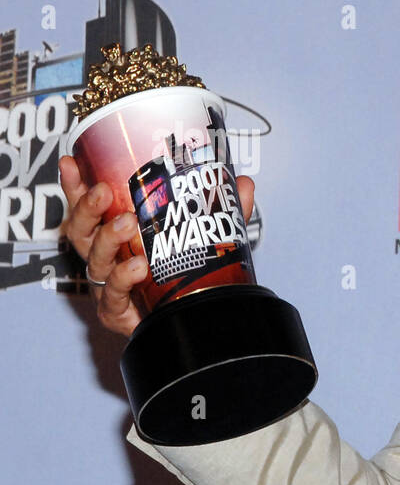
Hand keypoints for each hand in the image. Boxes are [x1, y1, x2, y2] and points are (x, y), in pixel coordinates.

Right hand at [58, 155, 255, 337]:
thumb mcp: (205, 238)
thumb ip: (222, 212)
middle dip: (87, 209)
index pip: (90, 208)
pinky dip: (123, 278)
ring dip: (107, 238)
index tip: (70, 162)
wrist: (192, 322)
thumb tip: (244, 183)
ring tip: (126, 224)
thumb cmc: (186, 277)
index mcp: (116, 236)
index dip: (76, 186)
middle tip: (103, 192)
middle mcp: (106, 259)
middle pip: (81, 231)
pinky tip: (137, 267)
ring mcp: (108, 286)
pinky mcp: (117, 313)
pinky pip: (113, 295)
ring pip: (95, 260)